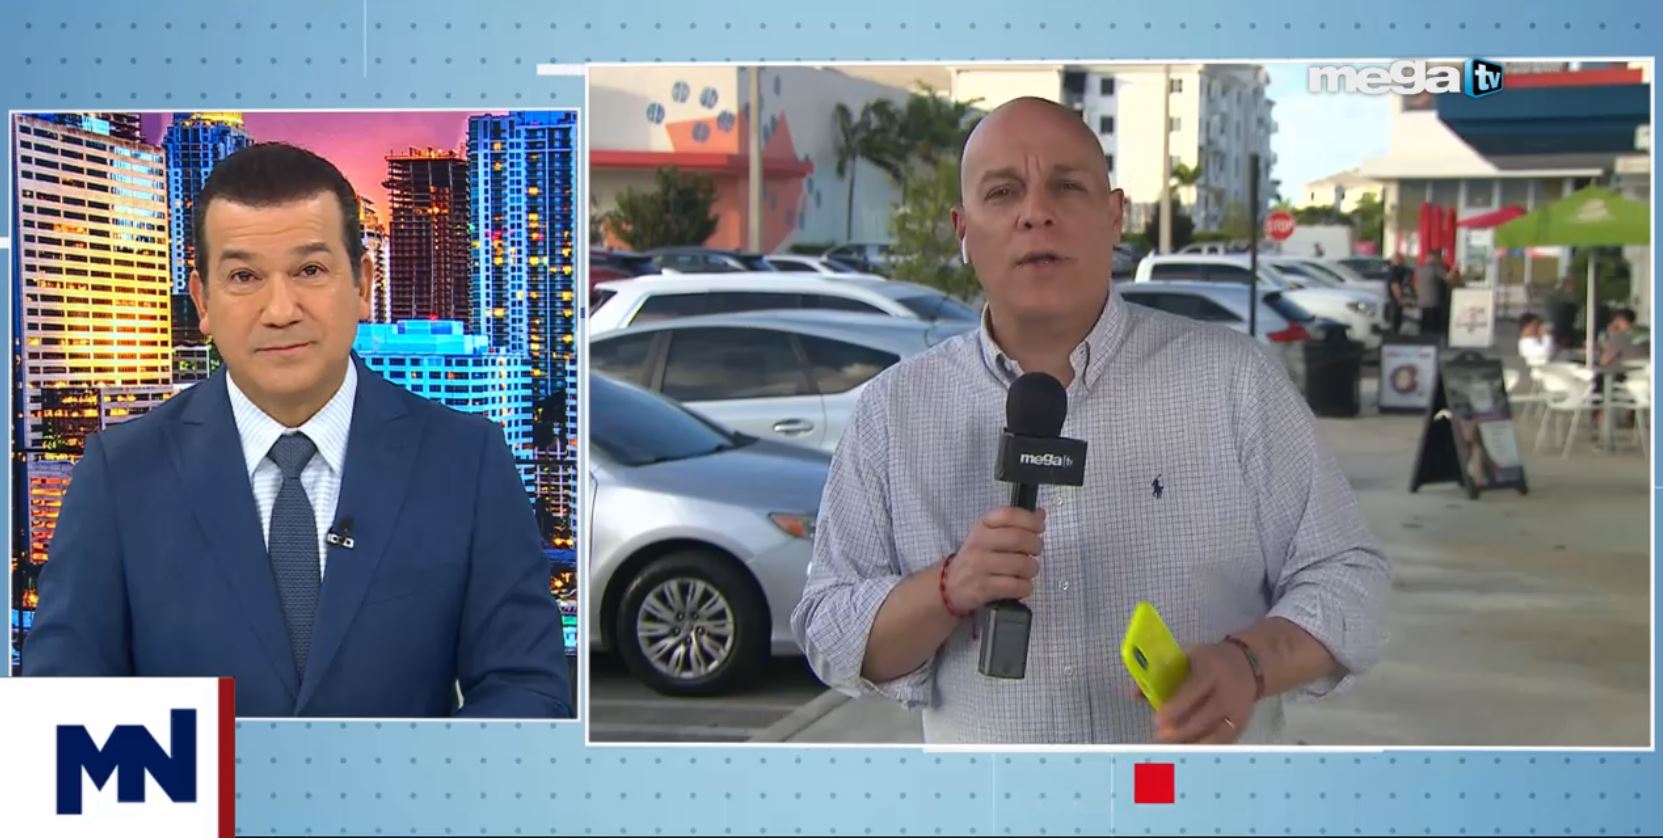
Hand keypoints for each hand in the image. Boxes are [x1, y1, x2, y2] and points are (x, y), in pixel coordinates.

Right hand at [941, 507, 1045, 613]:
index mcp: (982, 526)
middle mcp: (979, 543)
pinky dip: (1025, 587)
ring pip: (1021, 564)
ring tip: (1027, 571)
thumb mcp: (989, 535)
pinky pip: (1016, 586)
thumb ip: (1014, 524)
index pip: (1009, 515)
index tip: (1039, 527)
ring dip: (1032, 569)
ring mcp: (980, 566)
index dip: (1030, 520)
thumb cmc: (976, 557)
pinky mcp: (984, 588)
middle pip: (1019, 538)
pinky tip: (1021, 585)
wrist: (950, 585)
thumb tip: (1040, 513)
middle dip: (1036, 545)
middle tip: (1035, 551)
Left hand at [1139, 642, 1258, 744]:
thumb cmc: (1208, 661)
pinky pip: (1222, 742)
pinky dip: (1203, 748)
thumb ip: (1162, 675)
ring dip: (1191, 743)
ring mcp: (1237, 711)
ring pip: (1214, 734)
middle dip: (1180, 731)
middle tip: (1160, 736)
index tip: (1157, 720)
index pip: (1193, 691)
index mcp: (1211, 670)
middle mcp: (1227, 691)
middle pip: (1204, 717)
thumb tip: (1135, 694)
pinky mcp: (1242, 724)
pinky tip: (1187, 752)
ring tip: (1169, 748)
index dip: (1176, 708)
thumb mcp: (1186, 658)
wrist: (1248, 664)